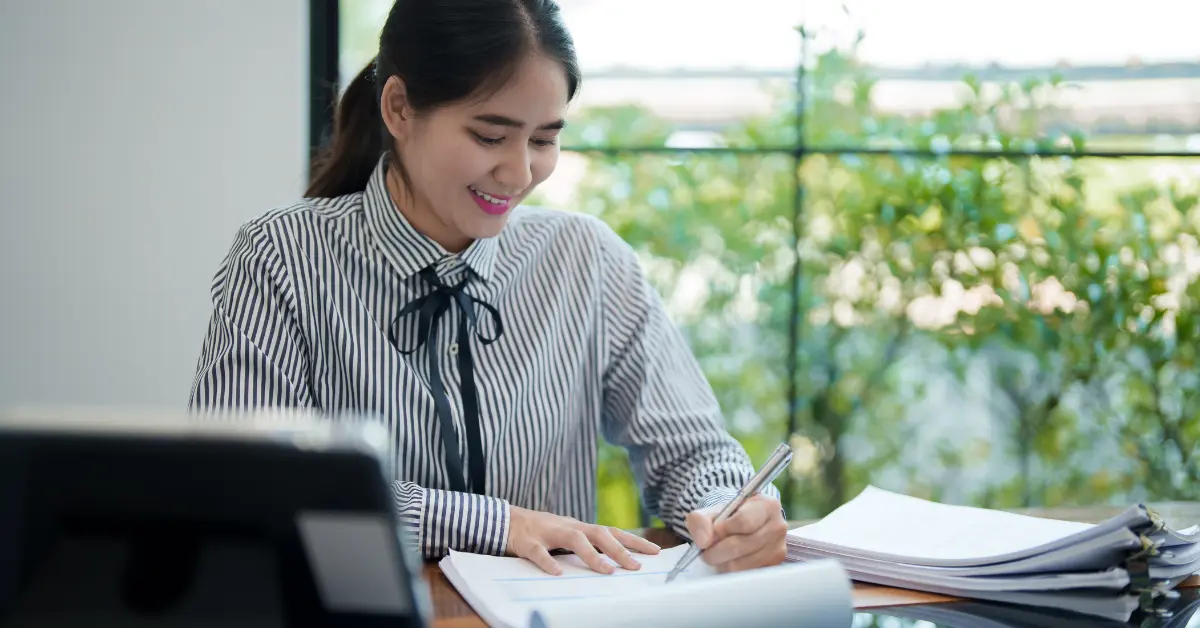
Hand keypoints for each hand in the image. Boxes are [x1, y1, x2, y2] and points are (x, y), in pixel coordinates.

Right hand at [507, 506, 660, 575]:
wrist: (507, 520)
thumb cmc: (543, 532)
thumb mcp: (569, 536)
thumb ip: (589, 545)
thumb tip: (616, 560)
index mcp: (581, 527)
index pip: (612, 532)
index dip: (634, 540)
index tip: (655, 551)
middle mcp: (569, 527)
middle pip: (599, 533)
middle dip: (619, 549)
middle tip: (635, 566)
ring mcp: (549, 532)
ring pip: (574, 539)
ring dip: (592, 555)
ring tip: (607, 570)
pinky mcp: (529, 542)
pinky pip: (539, 553)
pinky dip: (548, 563)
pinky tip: (557, 574)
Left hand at [685, 494, 786, 572]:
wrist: (742, 527)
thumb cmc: (728, 517)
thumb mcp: (712, 511)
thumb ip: (700, 521)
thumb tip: (703, 541)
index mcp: (767, 505)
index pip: (743, 521)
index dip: (722, 529)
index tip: (713, 531)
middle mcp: (777, 526)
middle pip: (740, 545)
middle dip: (715, 550)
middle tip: (706, 550)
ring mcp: (777, 549)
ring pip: (740, 564)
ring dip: (722, 562)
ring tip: (719, 553)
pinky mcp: (773, 567)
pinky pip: (744, 575)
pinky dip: (731, 570)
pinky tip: (730, 560)